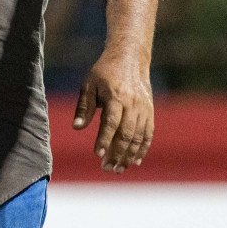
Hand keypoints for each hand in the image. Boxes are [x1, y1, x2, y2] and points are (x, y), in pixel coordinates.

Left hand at [73, 45, 153, 173]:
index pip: (111, 123)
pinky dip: (143, 149)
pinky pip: (148, 134)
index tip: (98, 155)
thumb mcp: (89, 85)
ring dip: (129, 155)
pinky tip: (134, 161)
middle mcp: (133, 104)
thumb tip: (76, 127)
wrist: (130, 59)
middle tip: (107, 168)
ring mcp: (144, 108)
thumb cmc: (104, 73)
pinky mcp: (150, 112)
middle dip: (117, 153)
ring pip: (138, 137)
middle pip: (126, 133)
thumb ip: (84, 107)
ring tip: (118, 169)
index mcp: (116, 96)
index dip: (105, 140)